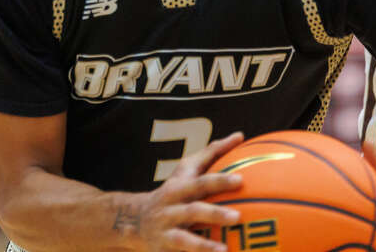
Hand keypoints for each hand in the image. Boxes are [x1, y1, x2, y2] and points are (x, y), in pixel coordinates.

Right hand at [119, 132, 243, 251]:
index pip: (201, 182)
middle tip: (238, 217)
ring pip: (184, 241)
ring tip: (225, 251)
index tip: (241, 180)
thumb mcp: (186, 171)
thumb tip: (240, 135)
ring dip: (204, 247)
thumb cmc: (173, 191)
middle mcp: (170, 210)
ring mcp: (165, 232)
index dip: (219, 181)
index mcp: (178, 188)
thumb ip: (212, 153)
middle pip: (193, 211)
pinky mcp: (163, 251)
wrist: (134, 220)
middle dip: (214, 214)